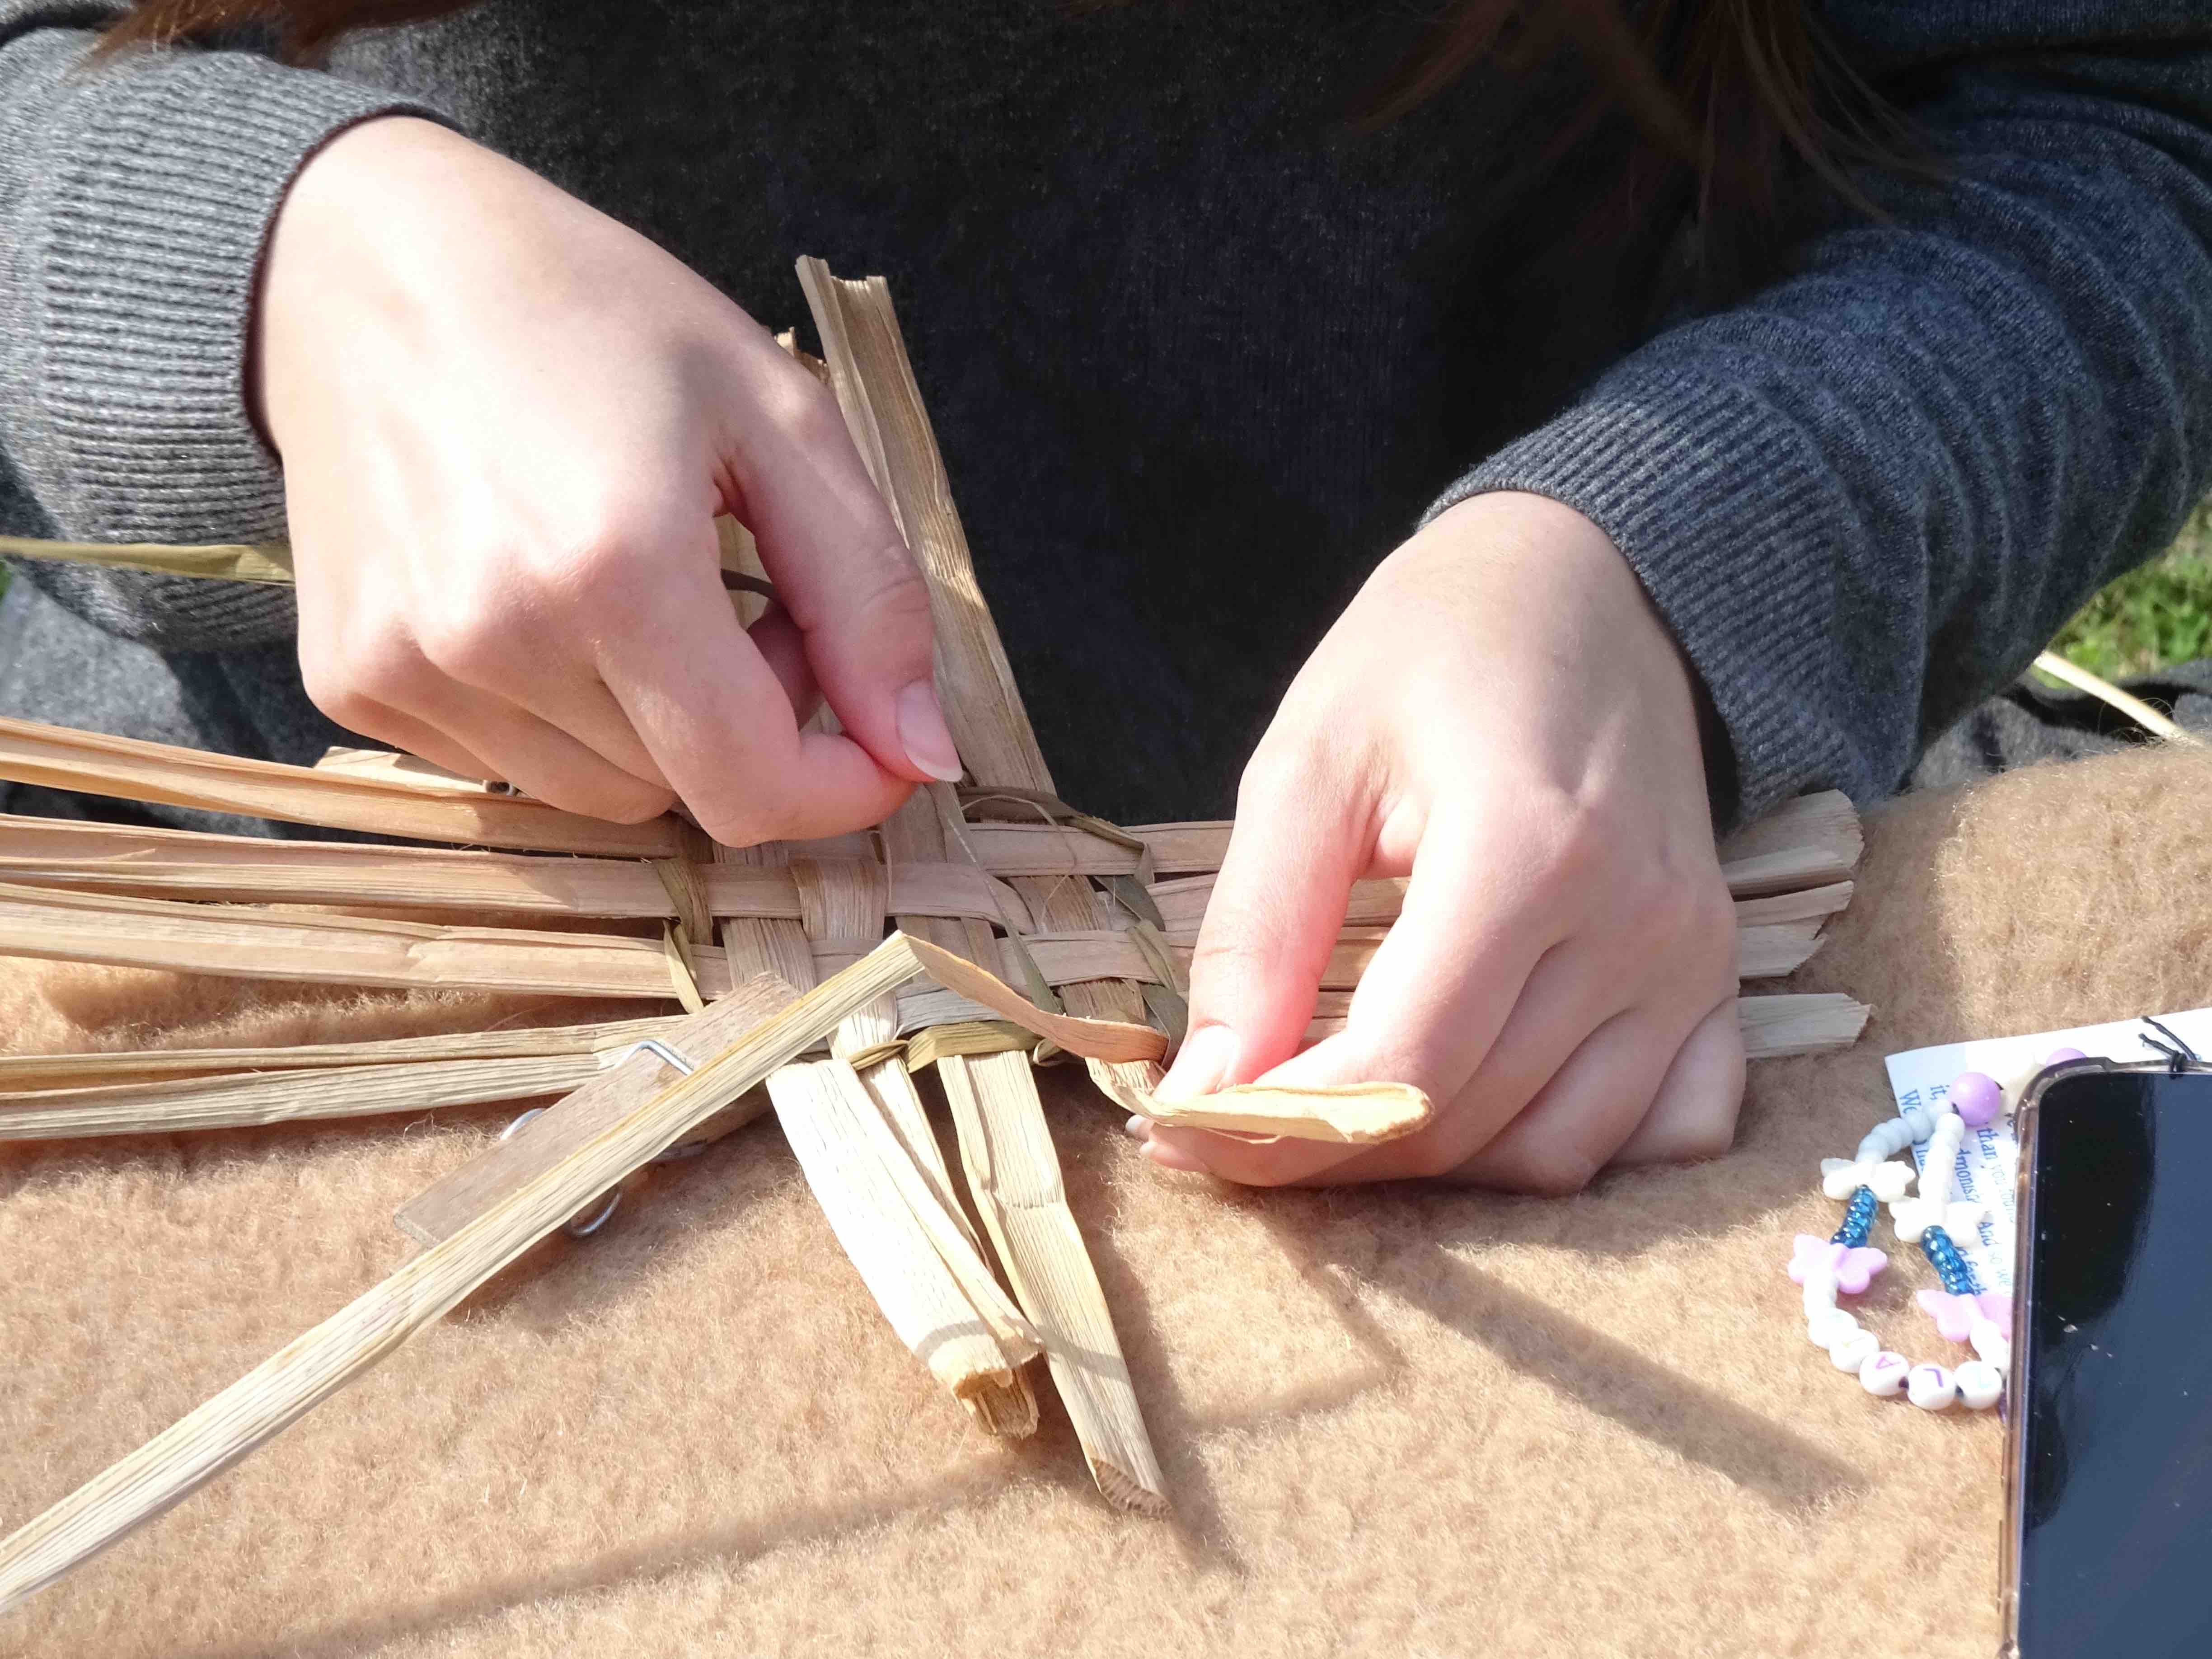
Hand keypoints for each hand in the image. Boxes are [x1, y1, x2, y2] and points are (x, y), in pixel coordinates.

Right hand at [255, 117, 958, 838]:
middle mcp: (494, 638)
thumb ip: (868, 598)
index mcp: (614, 568)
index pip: (753, 789)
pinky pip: (507, 765)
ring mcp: (406, 671)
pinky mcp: (350, 685)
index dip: (840, 787)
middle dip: (749, 724)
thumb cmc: (592, 312)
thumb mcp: (778, 415)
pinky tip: (545, 598)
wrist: (363, 260)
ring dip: (656, 727)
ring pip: (600, 792)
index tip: (878, 738)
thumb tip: (924, 756)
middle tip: (740, 593)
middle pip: (685, 794)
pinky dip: (560, 715)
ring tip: (642, 590)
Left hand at [1140, 492, 1743, 1188]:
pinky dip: (1561, 1154)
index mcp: (1528, 851)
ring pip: (1553, 1155)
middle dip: (1329, 1150)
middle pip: (1464, 1119)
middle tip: (1229, 1125)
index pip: (1401, 1065)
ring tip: (1334, 1112)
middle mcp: (1634, 923)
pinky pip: (1662, 1135)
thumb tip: (1208, 1092)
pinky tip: (1476, 1109)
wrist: (1585, 586)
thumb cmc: (1432, 653)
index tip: (1183, 1134)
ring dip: (1430, 1167)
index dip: (1279, 1128)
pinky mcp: (1718, 978)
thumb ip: (1258, 932)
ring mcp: (1692, 960)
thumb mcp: (1307, 761)